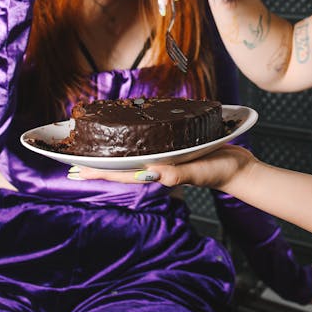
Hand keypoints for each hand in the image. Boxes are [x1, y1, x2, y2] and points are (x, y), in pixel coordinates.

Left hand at [67, 142, 255, 194]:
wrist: (239, 169)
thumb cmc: (220, 172)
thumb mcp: (199, 171)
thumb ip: (177, 174)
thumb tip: (150, 174)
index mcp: (158, 174)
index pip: (120, 175)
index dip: (97, 173)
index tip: (74, 172)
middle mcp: (157, 168)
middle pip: (120, 167)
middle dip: (97, 165)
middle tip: (72, 161)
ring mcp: (165, 161)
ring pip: (131, 157)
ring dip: (111, 155)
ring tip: (93, 148)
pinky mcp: (175, 151)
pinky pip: (148, 147)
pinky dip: (133, 142)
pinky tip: (129, 136)